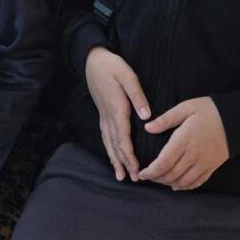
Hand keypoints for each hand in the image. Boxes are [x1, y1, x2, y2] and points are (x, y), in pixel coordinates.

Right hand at [85, 46, 150, 181]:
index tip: (136, 168)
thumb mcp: (127, 76)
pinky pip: (105, 136)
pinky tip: (113, 157)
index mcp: (117, 108)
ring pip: (109, 143)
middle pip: (116, 144)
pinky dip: (109, 149)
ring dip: (115, 160)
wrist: (92, 60)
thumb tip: (146, 116)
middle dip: (125, 163)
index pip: (123, 137)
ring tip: (120, 176)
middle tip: (133, 179)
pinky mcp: (103, 114)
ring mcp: (104, 116)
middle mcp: (108, 116)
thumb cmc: (112, 66)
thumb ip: (137, 96)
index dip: (129, 155)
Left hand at [139, 97, 229, 189]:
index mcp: (184, 140)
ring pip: (183, 181)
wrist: (237, 119)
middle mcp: (193, 155)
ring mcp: (204, 163)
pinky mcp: (212, 167)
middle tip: (147, 176)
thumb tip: (148, 128)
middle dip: (157, 178)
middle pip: (171, 174)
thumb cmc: (209, 110)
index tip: (142, 173)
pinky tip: (177, 185)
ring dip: (168, 183)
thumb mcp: (186, 107)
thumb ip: (166, 119)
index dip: (151, 171)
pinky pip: (197, 182)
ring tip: (159, 180)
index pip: (164, 162)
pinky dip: (185, 186)